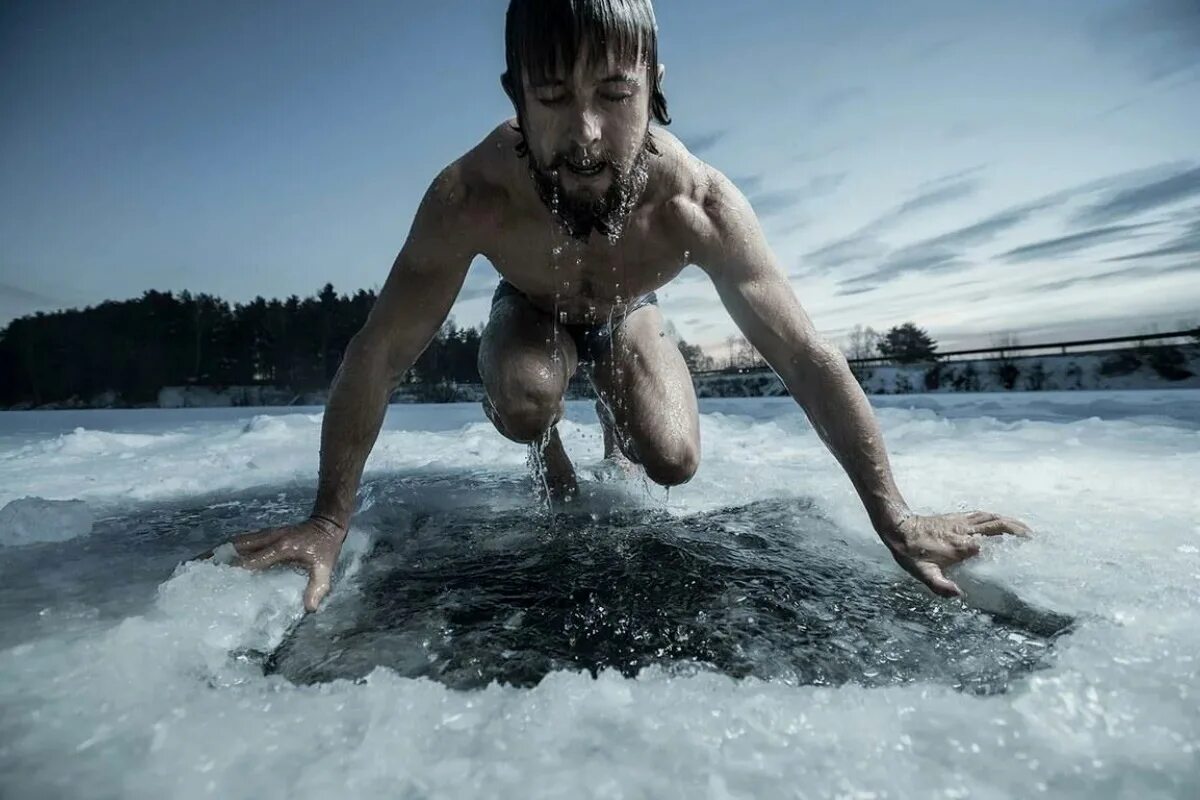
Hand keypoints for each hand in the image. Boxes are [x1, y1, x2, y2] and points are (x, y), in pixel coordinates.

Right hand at [194, 516, 346, 610]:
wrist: (326, 523)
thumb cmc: (325, 547)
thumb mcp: (325, 568)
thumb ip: (318, 587)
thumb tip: (309, 609)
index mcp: (280, 548)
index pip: (251, 561)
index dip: (233, 571)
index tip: (216, 583)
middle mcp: (267, 538)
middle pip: (234, 546)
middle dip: (213, 557)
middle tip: (192, 569)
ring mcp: (264, 534)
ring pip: (234, 542)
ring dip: (215, 551)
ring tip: (195, 563)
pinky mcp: (264, 534)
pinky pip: (240, 541)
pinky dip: (225, 548)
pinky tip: (214, 558)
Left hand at [879, 510, 1031, 597]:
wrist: (899, 528)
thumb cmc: (911, 553)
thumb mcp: (923, 574)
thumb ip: (940, 586)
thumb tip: (959, 596)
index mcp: (963, 546)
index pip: (993, 544)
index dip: (1012, 545)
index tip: (1028, 550)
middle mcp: (966, 531)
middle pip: (999, 525)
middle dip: (1018, 529)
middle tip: (1034, 537)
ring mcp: (962, 522)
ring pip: (991, 517)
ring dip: (1010, 521)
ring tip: (1024, 529)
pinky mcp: (956, 517)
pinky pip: (981, 514)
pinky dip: (994, 516)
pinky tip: (1000, 520)